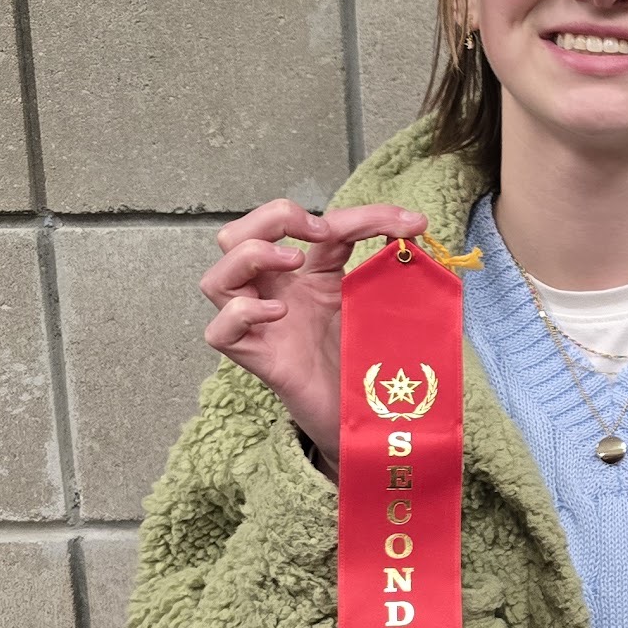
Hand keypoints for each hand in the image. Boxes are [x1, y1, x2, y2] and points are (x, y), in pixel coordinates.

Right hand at [199, 199, 426, 470]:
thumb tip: (411, 223)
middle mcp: (270, 293)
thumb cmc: (359, 356)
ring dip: (252, 256)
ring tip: (295, 263)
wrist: (360, 412)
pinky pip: (220, 331)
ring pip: (215, 279)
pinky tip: (279, 313)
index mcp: (298, 274)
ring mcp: (258, 326)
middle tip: (320, 232)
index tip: (408, 222)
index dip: (359, 215)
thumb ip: (380, 261)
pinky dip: (243, 312)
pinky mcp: (255, 358)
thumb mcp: (371, 298)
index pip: (311, 226)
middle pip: (234, 236)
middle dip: (273, 217)